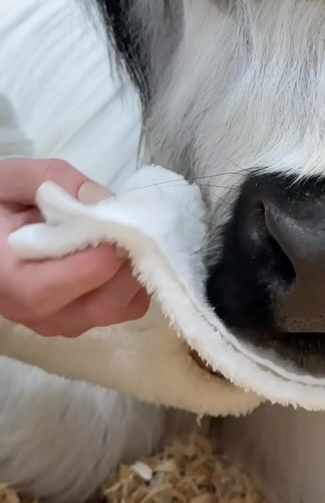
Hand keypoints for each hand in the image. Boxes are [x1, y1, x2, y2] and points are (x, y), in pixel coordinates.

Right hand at [0, 158, 148, 336]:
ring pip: (123, 307)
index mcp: (15, 279)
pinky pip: (123, 308)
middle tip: (126, 221)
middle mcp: (39, 313)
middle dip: (129, 257)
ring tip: (120, 234)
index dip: (111, 237)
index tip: (114, 210)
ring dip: (134, 268)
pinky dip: (131, 281)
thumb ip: (56, 181)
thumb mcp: (11, 178)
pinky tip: (116, 252)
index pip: (88, 270)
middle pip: (110, 298)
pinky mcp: (74, 322)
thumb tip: (104, 200)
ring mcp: (59, 323)